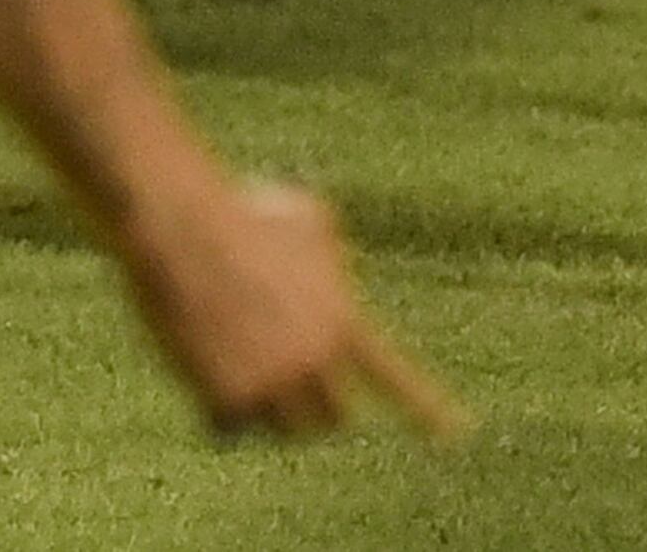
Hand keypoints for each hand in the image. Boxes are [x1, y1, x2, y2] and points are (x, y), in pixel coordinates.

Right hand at [121, 170, 465, 442]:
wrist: (186, 227)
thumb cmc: (240, 211)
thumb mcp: (304, 220)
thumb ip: (324, 261)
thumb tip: (319, 276)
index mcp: (343, 321)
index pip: (396, 378)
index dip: (428, 411)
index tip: (459, 434)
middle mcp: (317, 360)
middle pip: (332, 421)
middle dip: (313, 409)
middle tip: (286, 383)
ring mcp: (274, 384)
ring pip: (281, 430)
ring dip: (263, 409)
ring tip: (239, 361)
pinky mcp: (229, 400)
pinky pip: (230, 429)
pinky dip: (217, 408)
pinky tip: (201, 364)